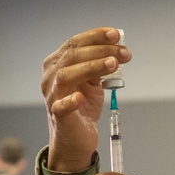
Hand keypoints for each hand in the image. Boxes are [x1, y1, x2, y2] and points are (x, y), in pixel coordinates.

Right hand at [41, 27, 129, 172]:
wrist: (76, 139)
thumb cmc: (82, 108)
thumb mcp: (92, 82)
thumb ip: (98, 65)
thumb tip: (118, 49)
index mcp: (57, 63)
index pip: (75, 43)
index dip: (96, 37)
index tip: (117, 35)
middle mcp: (51, 76)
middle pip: (73, 55)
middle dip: (101, 50)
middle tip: (123, 53)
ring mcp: (52, 96)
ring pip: (66, 75)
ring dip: (91, 66)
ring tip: (113, 64)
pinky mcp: (58, 116)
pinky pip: (60, 107)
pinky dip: (70, 102)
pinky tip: (80, 98)